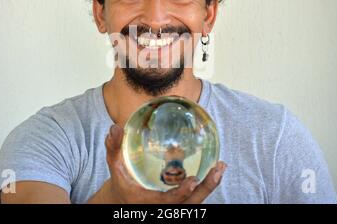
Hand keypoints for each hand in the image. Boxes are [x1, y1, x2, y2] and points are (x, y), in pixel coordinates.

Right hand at [89, 124, 226, 203]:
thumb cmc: (122, 183)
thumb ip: (114, 148)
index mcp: (150, 202)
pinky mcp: (178, 203)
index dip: (182, 193)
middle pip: (190, 204)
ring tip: (221, 166)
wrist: (123, 200)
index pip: (170, 202)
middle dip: (206, 189)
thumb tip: (115, 128)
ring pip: (196, 202)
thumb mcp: (116, 167)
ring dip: (210, 186)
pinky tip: (215, 170)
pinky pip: (195, 197)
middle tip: (218, 170)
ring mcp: (173, 207)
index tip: (193, 179)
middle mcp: (164, 208)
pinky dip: (206, 186)